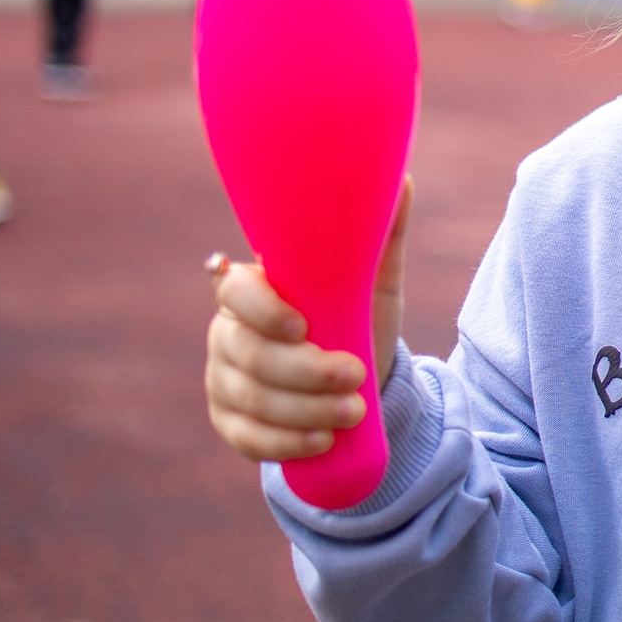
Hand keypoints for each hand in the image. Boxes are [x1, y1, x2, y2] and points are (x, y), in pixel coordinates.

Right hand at [203, 179, 411, 461]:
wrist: (360, 380)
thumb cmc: (358, 318)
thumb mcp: (373, 282)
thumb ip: (379, 235)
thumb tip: (397, 178)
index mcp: (253, 288)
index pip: (233, 292)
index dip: (262, 311)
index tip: (304, 325)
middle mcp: (228, 332)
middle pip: (248, 354)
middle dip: (304, 371)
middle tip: (355, 375)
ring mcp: (223, 378)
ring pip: (250, 399)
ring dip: (305, 410)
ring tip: (354, 410)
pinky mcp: (231, 421)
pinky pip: (245, 438)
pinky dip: (286, 443)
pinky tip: (321, 440)